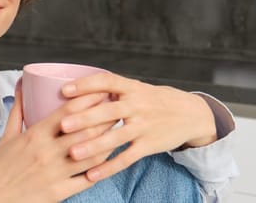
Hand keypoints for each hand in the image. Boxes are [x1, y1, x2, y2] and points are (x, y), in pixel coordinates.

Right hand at [0, 86, 112, 201]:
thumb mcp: (7, 137)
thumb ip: (19, 111)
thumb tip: (23, 86)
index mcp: (35, 136)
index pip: (68, 112)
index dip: (89, 99)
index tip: (102, 91)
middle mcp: (47, 152)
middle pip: (86, 130)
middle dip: (105, 117)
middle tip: (118, 109)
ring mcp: (55, 173)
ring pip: (91, 154)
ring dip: (108, 141)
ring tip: (118, 132)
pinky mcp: (59, 191)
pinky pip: (87, 178)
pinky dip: (101, 169)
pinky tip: (108, 160)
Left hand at [59, 73, 216, 181]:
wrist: (191, 114)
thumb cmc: (155, 100)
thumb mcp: (138, 88)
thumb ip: (113, 90)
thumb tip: (77, 90)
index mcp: (132, 87)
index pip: (107, 81)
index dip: (85, 85)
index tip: (64, 91)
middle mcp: (138, 105)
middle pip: (108, 111)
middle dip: (85, 118)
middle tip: (63, 125)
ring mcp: (144, 126)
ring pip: (115, 137)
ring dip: (93, 146)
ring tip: (73, 153)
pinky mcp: (149, 145)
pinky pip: (126, 158)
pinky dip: (109, 168)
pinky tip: (92, 174)